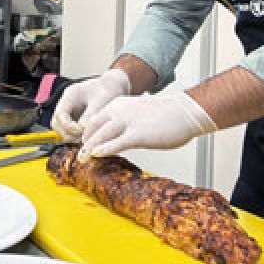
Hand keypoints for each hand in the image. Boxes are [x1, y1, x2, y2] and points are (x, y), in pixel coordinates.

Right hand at [49, 68, 130, 140]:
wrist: (115, 86)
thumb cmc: (108, 90)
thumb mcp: (100, 102)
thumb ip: (90, 115)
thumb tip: (81, 129)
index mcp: (70, 95)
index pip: (59, 115)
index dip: (67, 126)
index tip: (80, 131)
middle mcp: (66, 103)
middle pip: (57, 123)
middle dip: (67, 133)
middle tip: (81, 138)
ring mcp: (70, 110)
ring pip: (62, 127)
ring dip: (70, 135)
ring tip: (85, 139)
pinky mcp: (76, 117)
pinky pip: (70, 129)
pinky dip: (76, 135)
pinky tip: (88, 137)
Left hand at [79, 90, 217, 158]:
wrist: (185, 111)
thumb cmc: (165, 114)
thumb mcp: (136, 112)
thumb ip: (123, 121)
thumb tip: (113, 136)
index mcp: (118, 105)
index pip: (94, 119)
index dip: (86, 134)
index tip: (83, 146)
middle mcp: (120, 111)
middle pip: (93, 127)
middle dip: (84, 142)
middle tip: (79, 156)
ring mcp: (129, 122)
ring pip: (101, 135)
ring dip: (89, 148)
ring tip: (82, 159)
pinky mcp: (139, 134)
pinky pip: (118, 143)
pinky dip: (105, 149)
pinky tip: (97, 155)